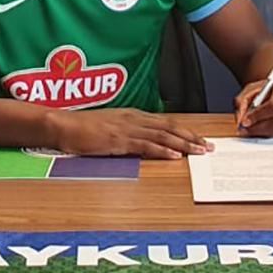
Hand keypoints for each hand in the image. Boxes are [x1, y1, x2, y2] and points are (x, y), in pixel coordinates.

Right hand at [44, 108, 208, 158]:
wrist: (62, 125)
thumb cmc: (82, 128)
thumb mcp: (110, 127)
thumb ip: (128, 132)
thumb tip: (143, 141)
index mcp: (133, 115)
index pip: (167, 122)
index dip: (186, 131)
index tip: (200, 139)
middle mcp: (134, 119)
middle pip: (170, 127)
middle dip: (192, 137)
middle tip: (209, 146)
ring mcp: (127, 129)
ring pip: (162, 136)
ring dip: (183, 144)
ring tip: (199, 151)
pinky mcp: (118, 141)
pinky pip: (145, 146)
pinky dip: (162, 151)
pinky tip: (174, 156)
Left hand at [234, 77, 272, 136]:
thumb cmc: (266, 90)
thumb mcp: (251, 89)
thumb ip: (243, 102)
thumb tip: (241, 119)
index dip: (258, 115)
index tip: (245, 121)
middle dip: (257, 128)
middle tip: (244, 128)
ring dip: (260, 132)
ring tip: (249, 128)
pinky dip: (266, 134)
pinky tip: (260, 127)